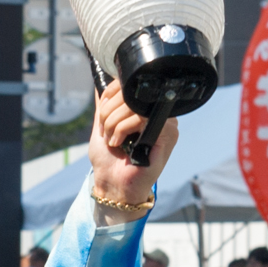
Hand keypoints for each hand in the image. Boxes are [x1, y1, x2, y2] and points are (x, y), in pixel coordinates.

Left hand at [88, 80, 177, 223]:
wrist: (112, 183)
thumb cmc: (109, 159)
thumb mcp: (102, 126)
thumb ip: (104, 106)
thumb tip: (101, 84)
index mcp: (146, 109)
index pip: (132, 83)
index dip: (112, 91)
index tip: (102, 109)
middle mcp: (159, 114)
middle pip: (132, 92)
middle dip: (109, 111)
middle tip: (105, 130)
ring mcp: (166, 124)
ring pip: (135, 105)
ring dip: (113, 122)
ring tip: (111, 139)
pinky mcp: (167, 135)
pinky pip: (142, 118)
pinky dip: (122, 129)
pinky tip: (118, 143)